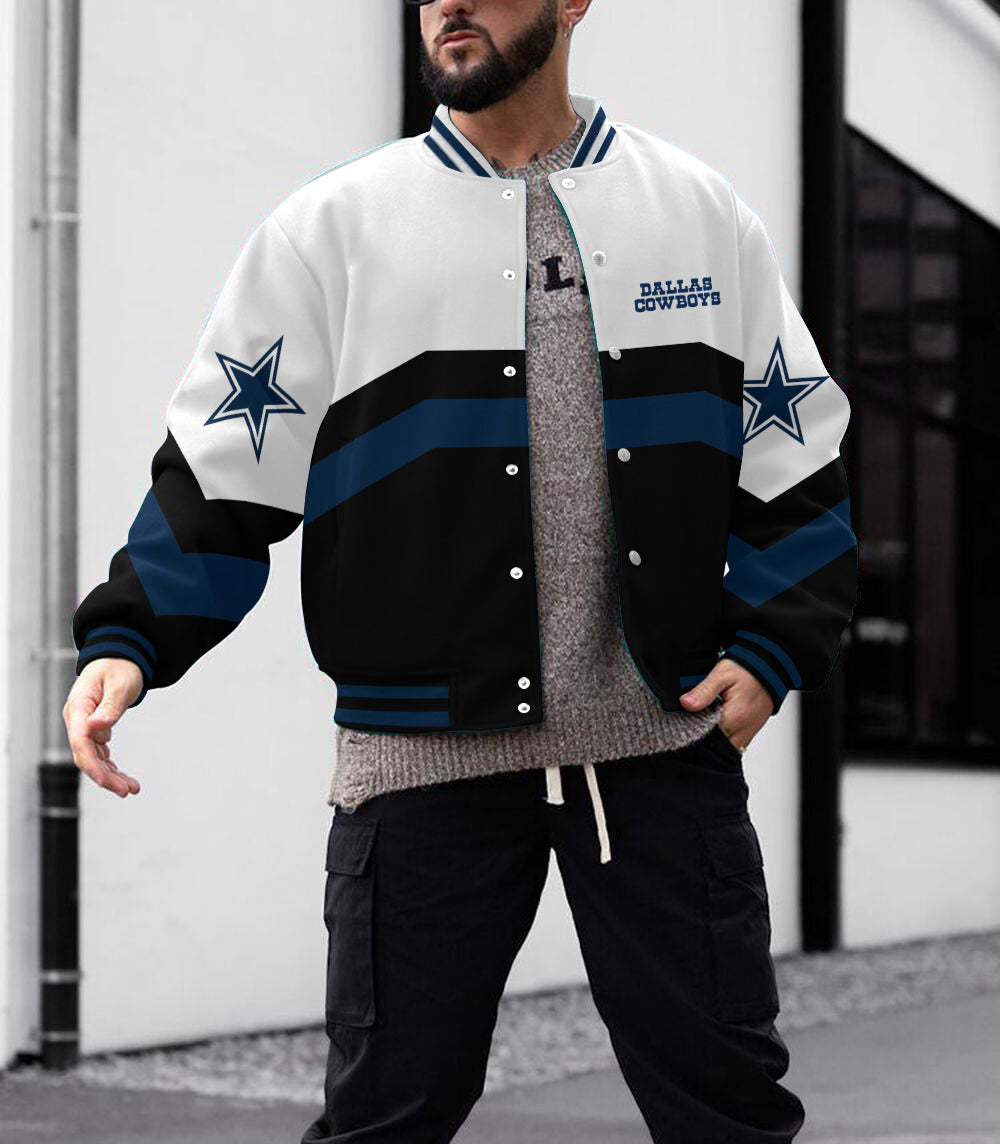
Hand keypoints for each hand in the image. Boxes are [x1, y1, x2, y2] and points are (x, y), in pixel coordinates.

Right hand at [63, 659, 143, 798]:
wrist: (119, 658)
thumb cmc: (119, 667)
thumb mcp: (119, 684)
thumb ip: (109, 707)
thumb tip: (95, 728)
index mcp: (78, 708)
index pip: (81, 744)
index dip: (94, 766)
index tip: (110, 782)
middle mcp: (77, 721)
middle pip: (85, 756)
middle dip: (105, 777)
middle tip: (128, 791)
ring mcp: (84, 726)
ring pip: (93, 758)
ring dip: (110, 776)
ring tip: (132, 789)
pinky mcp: (93, 730)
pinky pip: (100, 754)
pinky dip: (111, 767)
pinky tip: (125, 779)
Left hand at [678, 658, 773, 750]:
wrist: (770, 669)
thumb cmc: (748, 670)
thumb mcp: (722, 674)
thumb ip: (704, 691)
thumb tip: (686, 704)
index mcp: (735, 717)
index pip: (706, 736)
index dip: (692, 730)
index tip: (684, 721)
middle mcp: (744, 729)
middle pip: (717, 746)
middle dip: (703, 737)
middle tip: (696, 720)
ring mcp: (749, 732)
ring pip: (726, 747)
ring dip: (715, 739)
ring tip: (707, 721)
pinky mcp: (751, 731)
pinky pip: (735, 742)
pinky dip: (725, 737)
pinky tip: (718, 724)